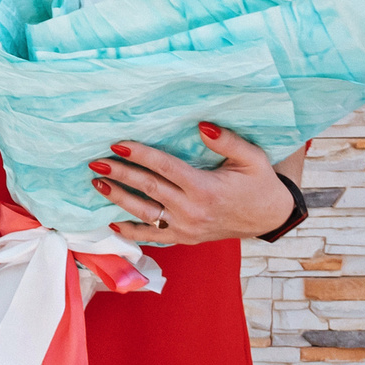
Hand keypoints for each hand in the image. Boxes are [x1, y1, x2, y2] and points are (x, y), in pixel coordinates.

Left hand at [95, 123, 298, 245]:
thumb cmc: (259, 183)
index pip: (165, 168)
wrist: (268, 218)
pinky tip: (111, 224)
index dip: (140, 155)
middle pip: (148, 189)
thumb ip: (227, 141)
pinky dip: (131, 232)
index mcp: (206, 189)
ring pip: (144, 214)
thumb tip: (202, 126)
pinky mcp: (184, 239)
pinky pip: (153, 237)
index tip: (118, 144)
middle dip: (121, 174)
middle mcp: (192, 211)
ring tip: (97, 183)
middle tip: (96, 161)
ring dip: (118, 199)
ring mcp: (186, 228)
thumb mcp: (252, 158)